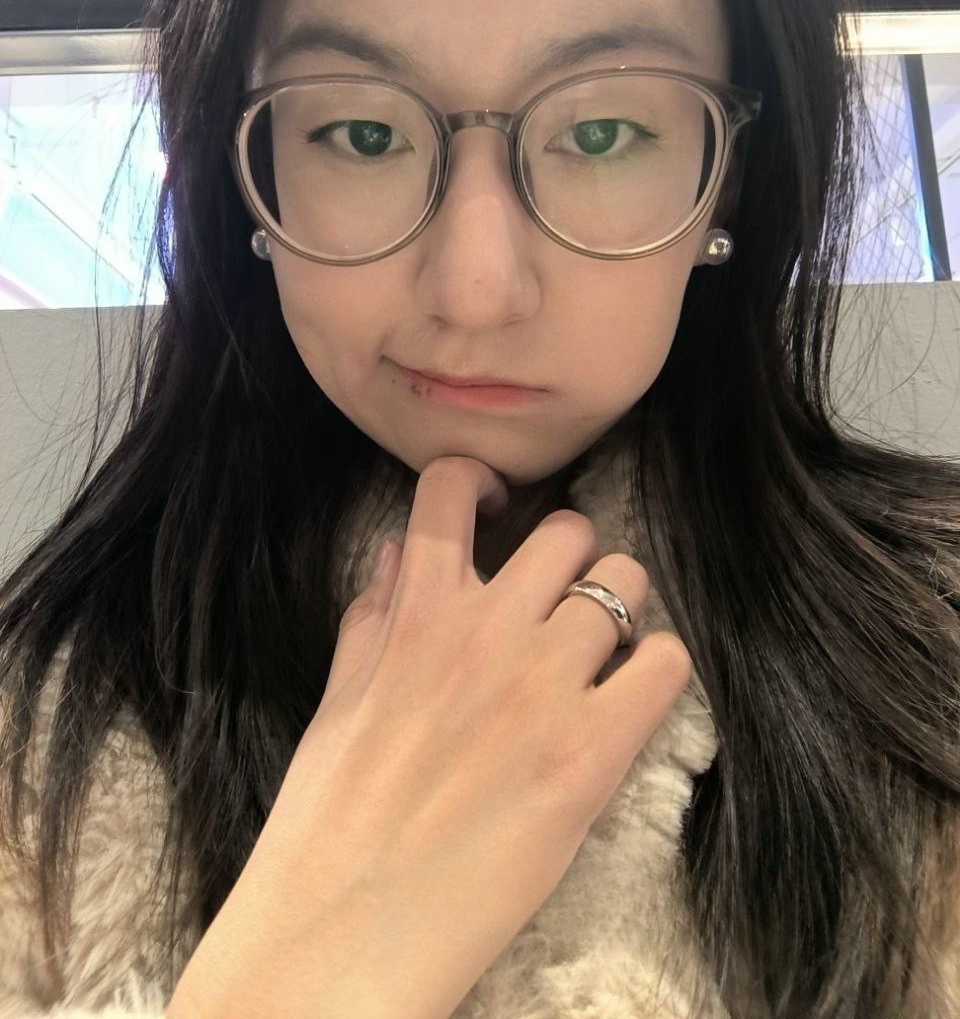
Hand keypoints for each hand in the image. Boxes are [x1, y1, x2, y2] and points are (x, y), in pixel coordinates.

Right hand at [166, 456, 691, 1018]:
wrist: (347, 935)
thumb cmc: (329, 820)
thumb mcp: (337, 702)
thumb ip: (373, 617)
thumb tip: (401, 552)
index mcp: (417, 613)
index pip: (451, 487)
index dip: (478, 482)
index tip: (491, 505)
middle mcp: (486, 631)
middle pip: (568, 530)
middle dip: (568, 557)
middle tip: (559, 602)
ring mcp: (544, 687)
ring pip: (625, 582)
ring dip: (619, 611)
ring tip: (599, 656)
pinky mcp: (593, 753)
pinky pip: (665, 663)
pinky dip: (656, 670)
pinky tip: (628, 700)